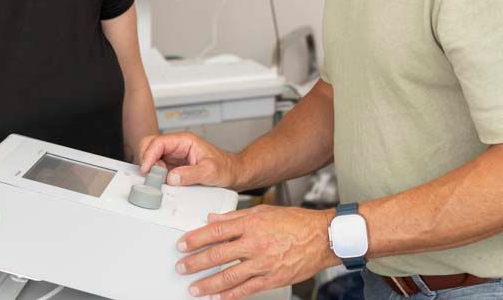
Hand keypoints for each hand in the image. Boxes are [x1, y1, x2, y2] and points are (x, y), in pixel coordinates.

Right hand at [138, 132, 241, 188]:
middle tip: (150, 175)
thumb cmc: (225, 168)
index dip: (149, 155)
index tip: (147, 169)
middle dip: (146, 158)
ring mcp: (175, 156)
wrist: (233, 173)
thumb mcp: (210, 171)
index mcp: (185, 140)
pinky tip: (161, 182)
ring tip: (158, 180)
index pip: (159, 142)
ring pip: (152, 156)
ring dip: (150, 167)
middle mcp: (177, 146)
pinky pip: (158, 167)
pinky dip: (155, 174)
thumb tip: (171, 178)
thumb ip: (190, 174)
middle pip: (150, 145)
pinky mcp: (174, 166)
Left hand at [175, 205, 338, 298]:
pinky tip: (218, 297)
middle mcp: (255, 243)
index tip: (182, 245)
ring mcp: (263, 263)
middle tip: (181, 267)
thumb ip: (235, 216)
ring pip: (229, 275)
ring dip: (208, 283)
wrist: (322, 237)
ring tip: (193, 288)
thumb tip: (212, 219)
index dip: (196, 239)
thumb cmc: (295, 222)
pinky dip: (230, 295)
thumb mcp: (263, 211)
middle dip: (196, 262)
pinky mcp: (272, 278)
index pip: (216, 231)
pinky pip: (247, 289)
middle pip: (218, 254)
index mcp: (251, 224)